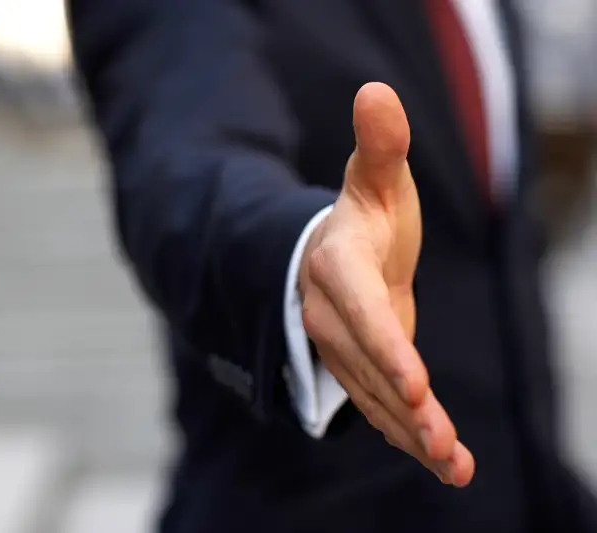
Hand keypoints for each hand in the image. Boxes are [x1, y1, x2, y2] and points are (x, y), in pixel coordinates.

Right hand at [299, 82, 474, 486]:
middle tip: (439, 438)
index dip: (385, 347)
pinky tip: (451, 465)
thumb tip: (376, 91)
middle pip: (367, 366)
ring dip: (413, 433)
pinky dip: (413, 438)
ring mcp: (341, 350)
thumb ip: (378, 145)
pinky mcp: (360, 372)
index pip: (360, 311)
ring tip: (455, 465)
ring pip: (375, 397)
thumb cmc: (363, 217)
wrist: (332, 258)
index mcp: (335, 268)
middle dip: (401, 403)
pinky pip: (382, 409)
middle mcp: (329, 316)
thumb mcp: (373, 179)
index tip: (417, 385)